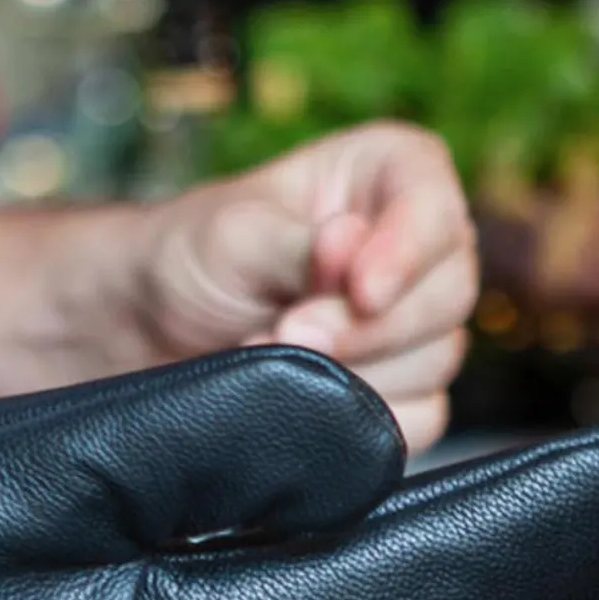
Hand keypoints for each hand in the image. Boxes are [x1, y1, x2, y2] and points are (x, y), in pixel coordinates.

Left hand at [148, 124, 476, 450]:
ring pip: (434, 362)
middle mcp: (415, 247)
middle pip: (449, 296)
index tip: (360, 291)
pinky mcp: (399, 389)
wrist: (149, 328)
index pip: (436, 209)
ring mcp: (412, 323)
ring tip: (268, 360)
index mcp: (391, 177)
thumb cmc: (194, 258)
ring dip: (349, 375)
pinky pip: (418, 418)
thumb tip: (348, 247)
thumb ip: (296, 246)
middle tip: (286, 333)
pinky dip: (359, 422)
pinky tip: (300, 404)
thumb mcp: (234, 236)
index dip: (407, 254)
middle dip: (364, 327)